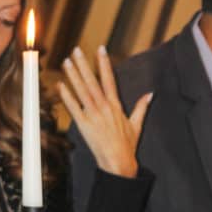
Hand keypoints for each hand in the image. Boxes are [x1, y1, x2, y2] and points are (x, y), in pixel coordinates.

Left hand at [58, 46, 151, 177]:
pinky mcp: (84, 125)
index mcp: (116, 106)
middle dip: (84, 65)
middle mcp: (104, 108)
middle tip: (76, 50)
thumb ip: (142, 107)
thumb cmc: (127, 145)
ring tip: (67, 62)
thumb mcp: (137, 124)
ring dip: (74, 76)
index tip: (101, 49)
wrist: (118, 162)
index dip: (104, 63)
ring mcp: (93, 116)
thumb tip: (150, 94)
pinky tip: (60, 85)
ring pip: (82, 91)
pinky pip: (74, 108)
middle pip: (92, 82)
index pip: (110, 79)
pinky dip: (67, 97)